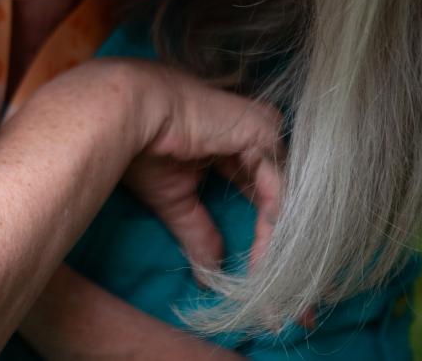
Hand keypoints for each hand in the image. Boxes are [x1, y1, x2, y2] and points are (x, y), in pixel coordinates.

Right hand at [117, 60, 284, 278]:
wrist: (127, 114)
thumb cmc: (143, 146)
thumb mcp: (176, 200)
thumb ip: (199, 232)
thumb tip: (211, 274)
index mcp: (234, 145)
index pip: (261, 197)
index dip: (266, 243)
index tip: (269, 290)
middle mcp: (256, 138)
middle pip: (283, 201)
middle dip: (287, 255)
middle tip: (294, 308)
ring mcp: (263, 133)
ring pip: (286, 200)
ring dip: (282, 251)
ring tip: (277, 295)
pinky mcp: (263, 133)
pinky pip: (280, 190)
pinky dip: (275, 231)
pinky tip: (265, 262)